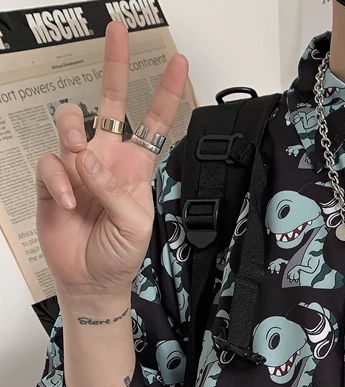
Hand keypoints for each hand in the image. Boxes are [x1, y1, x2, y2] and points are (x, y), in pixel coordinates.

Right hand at [36, 21, 188, 301]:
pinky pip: (51, 162)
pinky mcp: (52, 179)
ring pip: (70, 122)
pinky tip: (66, 202)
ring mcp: (78, 167)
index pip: (153, 123)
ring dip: (72, 134)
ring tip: (79, 160)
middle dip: (114, 67)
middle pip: (109, 104)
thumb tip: (90, 156)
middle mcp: (108, 160)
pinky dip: (58, 180)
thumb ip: (115, 188)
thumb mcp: (135, 224)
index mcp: (136, 168)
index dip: (165, 94)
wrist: (91, 280)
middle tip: (117, 32)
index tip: (177, 63)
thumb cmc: (121, 254)